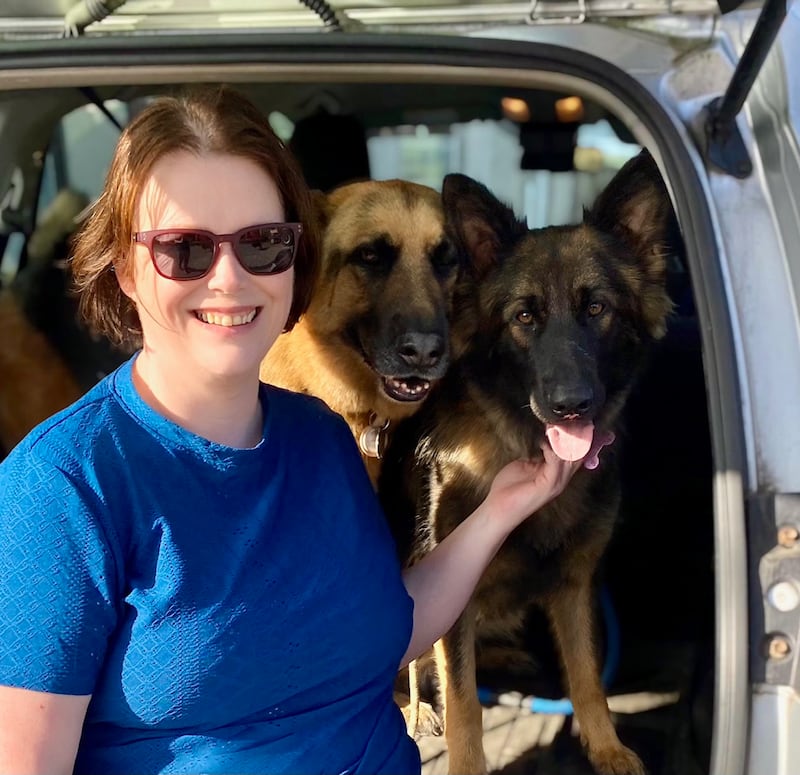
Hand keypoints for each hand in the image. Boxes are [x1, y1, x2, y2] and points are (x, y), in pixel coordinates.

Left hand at [486, 431, 614, 531]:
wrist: (499, 509)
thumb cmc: (509, 488)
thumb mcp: (526, 465)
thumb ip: (538, 454)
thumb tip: (544, 439)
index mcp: (557, 473)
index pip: (578, 454)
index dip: (584, 439)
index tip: (587, 422)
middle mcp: (561, 478)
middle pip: (580, 454)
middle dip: (581, 435)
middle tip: (580, 418)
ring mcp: (556, 483)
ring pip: (571, 457)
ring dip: (565, 439)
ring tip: (559, 424)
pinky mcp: (547, 485)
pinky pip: (555, 463)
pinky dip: (552, 449)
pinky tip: (545, 441)